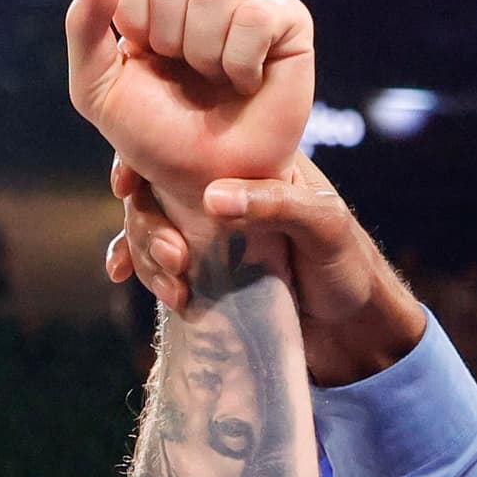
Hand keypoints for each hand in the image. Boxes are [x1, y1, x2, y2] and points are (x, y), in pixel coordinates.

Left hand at [63, 0, 315, 227]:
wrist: (207, 182)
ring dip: (204, 54)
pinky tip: (247, 82)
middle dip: (168, 36)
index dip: (132, 16)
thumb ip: (83, 28)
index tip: (146, 57)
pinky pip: (255, 15)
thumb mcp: (98, 89)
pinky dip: (240, 61)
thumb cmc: (157, 136)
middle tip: (185, 73)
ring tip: (216, 81)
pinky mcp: (289, 18)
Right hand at [106, 152, 429, 387]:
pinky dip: (138, 266)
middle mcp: (223, 193)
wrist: (356, 332)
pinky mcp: (207, 273)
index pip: (185, 144)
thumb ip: (275, 205)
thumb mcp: (324, 226)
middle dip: (147, 225)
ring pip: (151, 229)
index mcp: (250, 165)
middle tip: (174, 259)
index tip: (124, 183)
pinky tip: (120, 275)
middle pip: (155, 190)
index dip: (144, 156)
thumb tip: (211, 198)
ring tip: (174, 290)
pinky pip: (160, 262)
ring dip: (146, 255)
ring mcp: (211, 235)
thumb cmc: (350, 267)